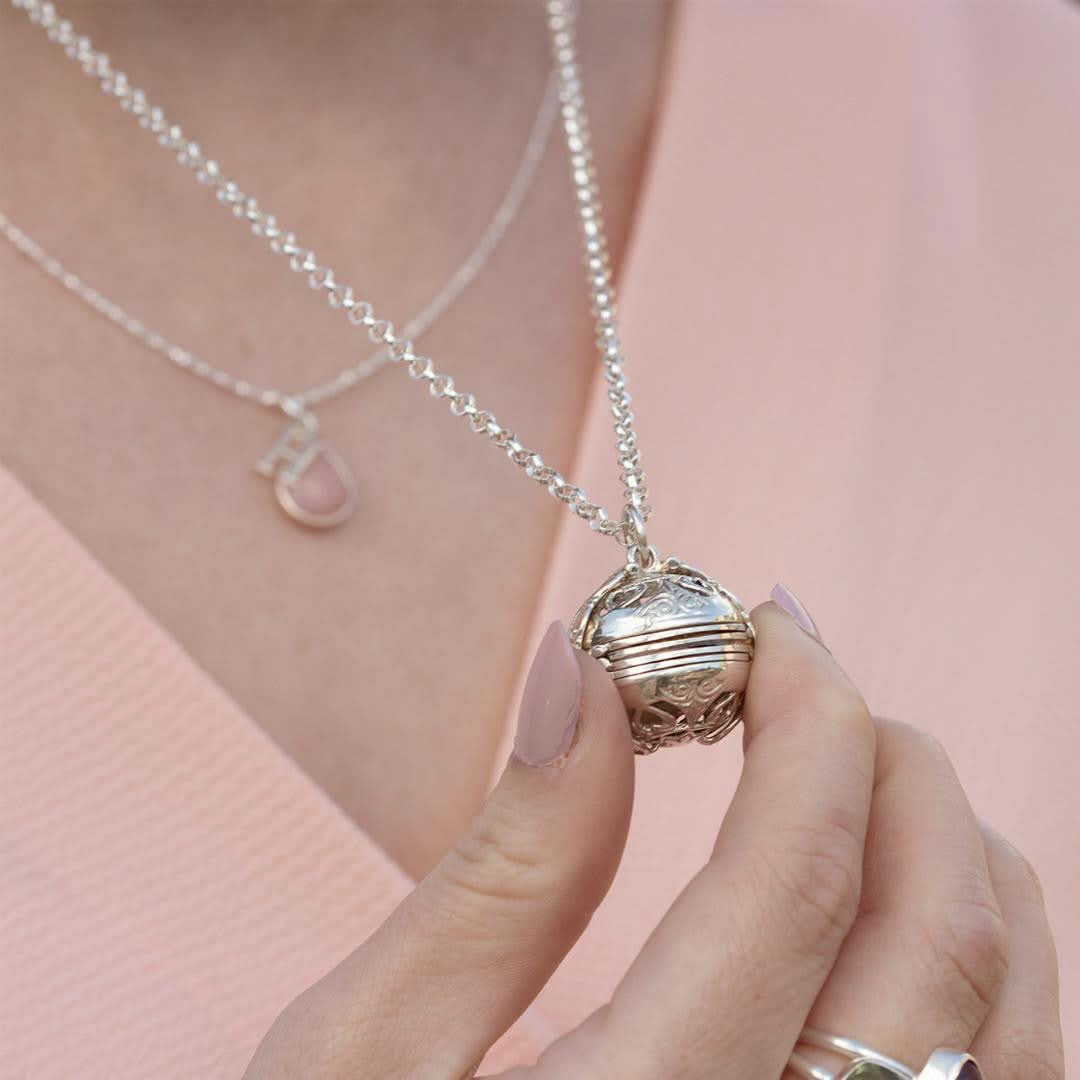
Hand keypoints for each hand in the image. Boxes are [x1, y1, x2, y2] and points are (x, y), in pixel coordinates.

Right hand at [243, 601, 1063, 1078]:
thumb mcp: (368, 1048)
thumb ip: (503, 863)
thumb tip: (584, 676)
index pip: (798, 875)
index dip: (808, 718)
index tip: (769, 628)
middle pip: (938, 937)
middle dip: (897, 764)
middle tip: (815, 679)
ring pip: (1011, 1030)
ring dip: (964, 859)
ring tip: (872, 764)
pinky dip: (990, 975)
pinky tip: (911, 907)